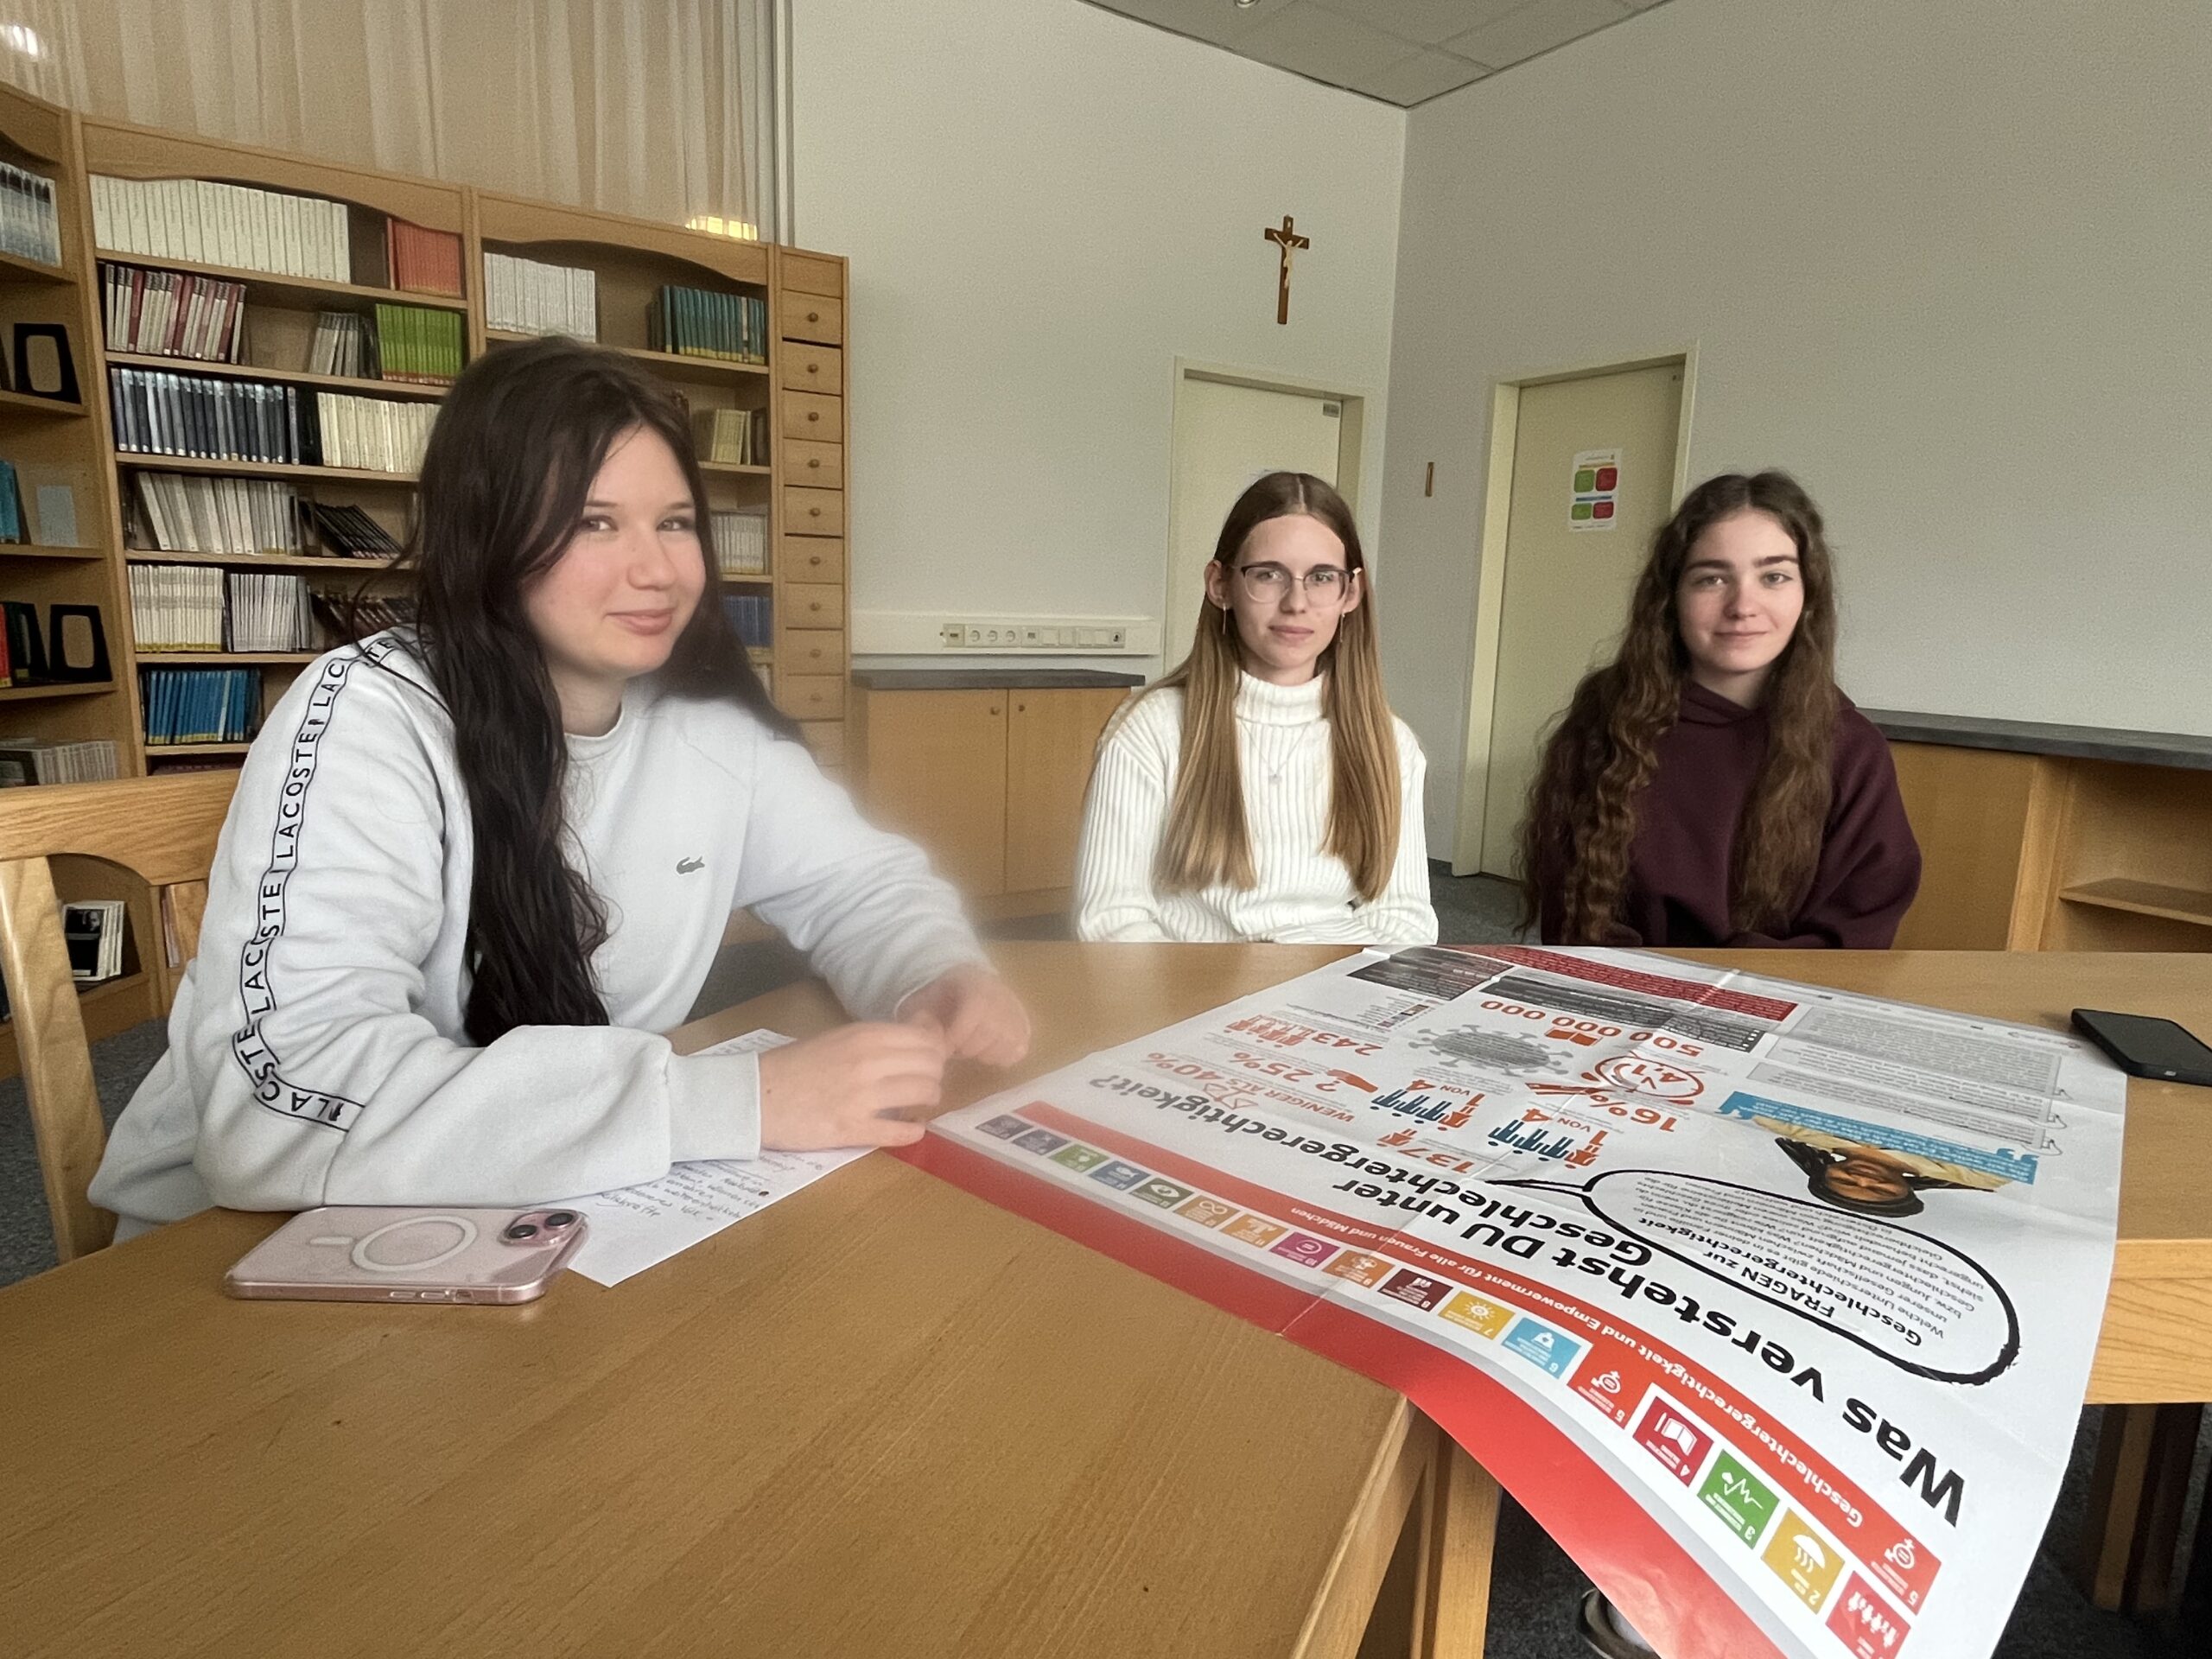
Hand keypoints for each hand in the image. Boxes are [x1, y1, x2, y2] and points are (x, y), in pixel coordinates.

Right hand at [756, 1022, 948, 1149]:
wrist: (755, 1096)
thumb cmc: (793, 1066)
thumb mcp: (836, 1039)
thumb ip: (873, 1040)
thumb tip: (915, 1039)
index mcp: (864, 1035)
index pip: (925, 1038)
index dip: (935, 1050)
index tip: (931, 1059)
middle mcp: (869, 1062)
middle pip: (930, 1065)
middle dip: (934, 1075)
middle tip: (926, 1083)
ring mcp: (863, 1097)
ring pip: (923, 1094)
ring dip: (927, 1101)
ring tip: (917, 1105)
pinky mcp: (853, 1129)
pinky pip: (900, 1132)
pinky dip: (913, 1132)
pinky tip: (912, 1130)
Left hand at [898, 964, 1031, 1067]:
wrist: (961, 984)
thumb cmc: (937, 998)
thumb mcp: (921, 1002)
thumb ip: (922, 1020)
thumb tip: (931, 1040)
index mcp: (973, 980)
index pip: (976, 1008)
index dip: (959, 1033)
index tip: (945, 1046)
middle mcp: (1001, 992)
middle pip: (994, 1028)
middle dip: (970, 1047)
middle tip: (956, 1049)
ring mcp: (1016, 1008)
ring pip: (1010, 1041)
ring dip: (987, 1053)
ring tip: (971, 1048)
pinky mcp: (1024, 1024)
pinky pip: (1020, 1048)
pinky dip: (1004, 1056)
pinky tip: (987, 1052)